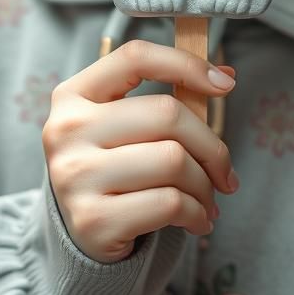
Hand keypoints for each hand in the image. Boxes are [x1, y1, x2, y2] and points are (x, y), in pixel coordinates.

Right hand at [42, 40, 238, 263]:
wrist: (81, 236)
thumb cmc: (116, 169)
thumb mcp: (126, 127)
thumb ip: (168, 100)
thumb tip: (226, 77)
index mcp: (74, 94)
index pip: (135, 58)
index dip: (186, 64)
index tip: (226, 84)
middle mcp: (67, 129)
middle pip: (167, 113)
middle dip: (211, 146)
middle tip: (224, 171)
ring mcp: (75, 175)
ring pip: (173, 160)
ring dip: (205, 185)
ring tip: (207, 199)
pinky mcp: (92, 220)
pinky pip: (170, 203)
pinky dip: (197, 213)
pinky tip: (197, 219)